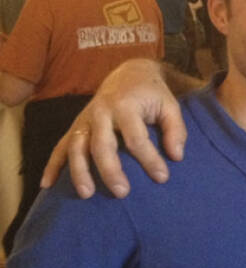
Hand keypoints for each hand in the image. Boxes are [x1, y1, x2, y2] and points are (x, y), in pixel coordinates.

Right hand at [40, 59, 186, 198]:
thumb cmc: (152, 94)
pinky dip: (52, 166)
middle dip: (110, 170)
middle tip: (122, 193)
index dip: (150, 159)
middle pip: (101, 145)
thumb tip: (176, 156)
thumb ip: (176, 130)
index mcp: (126, 106)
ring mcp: (85, 119)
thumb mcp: (170, 106)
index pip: (137, 138)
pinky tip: (47, 185)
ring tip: (86, 194)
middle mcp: (101, 112)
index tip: (162, 177)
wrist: (130, 73)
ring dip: (78, 171)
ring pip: (75, 146)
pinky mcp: (76, 126)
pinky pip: (60, 146)